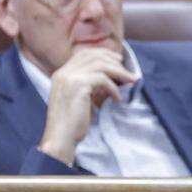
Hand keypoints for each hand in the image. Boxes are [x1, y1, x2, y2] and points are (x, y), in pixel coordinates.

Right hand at [39, 48, 136, 163]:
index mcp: (62, 74)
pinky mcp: (78, 86)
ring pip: (100, 65)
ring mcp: (70, 78)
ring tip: (131, 82)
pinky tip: (118, 99)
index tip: (118, 61)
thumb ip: (92, 87)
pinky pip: (103, 79)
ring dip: (119, 72)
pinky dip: (114, 88)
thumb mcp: (82, 100)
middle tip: (128, 72)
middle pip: (93, 56)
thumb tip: (113, 80)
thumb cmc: (72, 123)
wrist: (60, 137)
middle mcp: (64, 72)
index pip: (84, 54)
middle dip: (114, 61)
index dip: (103, 54)